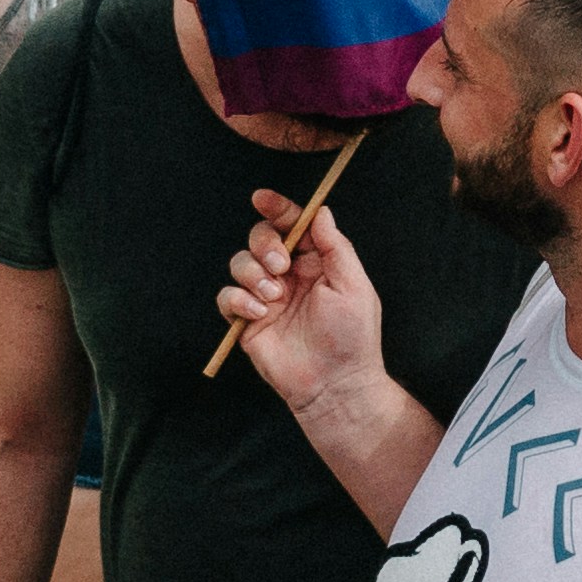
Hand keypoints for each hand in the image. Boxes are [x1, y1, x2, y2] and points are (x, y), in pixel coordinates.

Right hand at [217, 198, 387, 414]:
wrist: (334, 384)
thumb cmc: (352, 337)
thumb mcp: (353, 286)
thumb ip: (335, 247)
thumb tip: (320, 212)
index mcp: (316, 263)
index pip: (293, 226)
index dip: (278, 208)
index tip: (262, 198)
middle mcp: (289, 276)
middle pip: (261, 238)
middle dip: (265, 243)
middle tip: (280, 266)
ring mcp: (266, 298)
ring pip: (240, 263)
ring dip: (253, 273)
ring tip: (274, 296)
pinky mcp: (248, 321)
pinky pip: (227, 296)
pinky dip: (238, 299)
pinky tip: (258, 311)